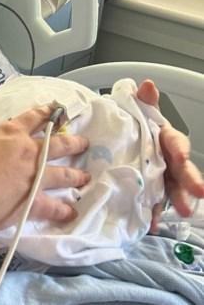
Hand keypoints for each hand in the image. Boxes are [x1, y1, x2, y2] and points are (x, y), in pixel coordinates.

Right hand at [0, 106, 89, 238]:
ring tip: (86, 177)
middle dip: (73, 142)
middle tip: (84, 143)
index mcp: (11, 133)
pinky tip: (71, 213)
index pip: (33, 118)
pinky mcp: (33, 202)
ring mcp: (34, 178)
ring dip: (76, 176)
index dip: (46, 112)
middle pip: (58, 144)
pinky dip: (63, 210)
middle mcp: (28, 153)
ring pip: (63, 174)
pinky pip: (53, 207)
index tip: (57, 109)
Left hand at [136, 80, 203, 232]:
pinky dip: (152, 214)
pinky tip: (151, 225)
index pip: (175, 142)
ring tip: (182, 213)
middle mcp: (167, 159)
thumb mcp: (134, 113)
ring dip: (178, 200)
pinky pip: (153, 203)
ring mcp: (160, 176)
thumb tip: (145, 85)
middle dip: (190, 181)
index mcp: (163, 139)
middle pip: (181, 169)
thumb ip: (142, 102)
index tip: (180, 157)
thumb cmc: (130, 128)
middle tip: (198, 193)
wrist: (114, 143)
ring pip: (173, 189)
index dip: (179, 149)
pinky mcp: (150, 191)